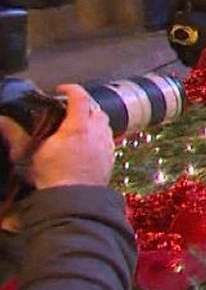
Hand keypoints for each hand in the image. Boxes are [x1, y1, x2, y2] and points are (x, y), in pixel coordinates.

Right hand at [0, 86, 114, 189]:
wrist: (74, 200)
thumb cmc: (53, 176)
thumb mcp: (29, 154)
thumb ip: (16, 135)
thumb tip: (2, 122)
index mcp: (78, 126)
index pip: (80, 97)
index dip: (71, 89)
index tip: (61, 89)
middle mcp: (97, 133)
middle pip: (96, 109)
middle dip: (84, 105)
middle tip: (70, 110)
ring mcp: (106, 146)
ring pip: (104, 125)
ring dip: (94, 122)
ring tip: (78, 127)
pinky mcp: (111, 160)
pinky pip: (108, 141)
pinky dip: (99, 138)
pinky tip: (88, 145)